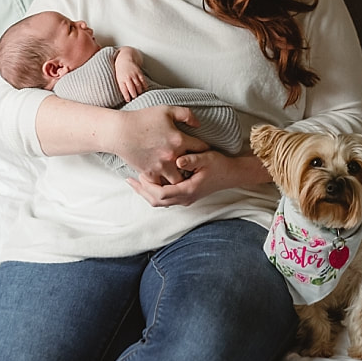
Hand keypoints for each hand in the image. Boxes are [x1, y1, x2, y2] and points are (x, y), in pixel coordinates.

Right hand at [110, 107, 207, 185]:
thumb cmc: (142, 118)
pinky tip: (166, 177)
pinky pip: (161, 184)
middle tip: (195, 166)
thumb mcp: (166, 110)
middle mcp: (172, 156)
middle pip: (192, 169)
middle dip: (195, 167)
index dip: (205, 149)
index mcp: (179, 140)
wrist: (120, 131)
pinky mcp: (149, 173)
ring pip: (178, 180)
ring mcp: (160, 167)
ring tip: (181, 173)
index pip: (201, 148)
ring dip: (180, 177)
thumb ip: (186, 114)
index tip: (204, 150)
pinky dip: (164, 182)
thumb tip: (198, 124)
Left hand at [117, 61, 146, 101]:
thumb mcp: (118, 78)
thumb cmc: (120, 71)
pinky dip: (144, 86)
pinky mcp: (139, 72)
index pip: (124, 90)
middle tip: (135, 98)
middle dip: (134, 95)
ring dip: (139, 91)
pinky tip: (144, 89)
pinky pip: (143, 81)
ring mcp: (134, 75)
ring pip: (138, 86)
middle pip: (132, 89)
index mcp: (121, 80)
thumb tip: (126, 96)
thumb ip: (122, 86)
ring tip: (140, 95)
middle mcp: (127, 77)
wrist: (124, 59)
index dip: (127, 96)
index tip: (128, 100)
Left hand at [128, 150, 270, 206]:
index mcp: (188, 190)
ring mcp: (186, 199)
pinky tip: (149, 183)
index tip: (139, 173)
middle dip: (142, 191)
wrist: (232, 174)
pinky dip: (154, 193)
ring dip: (146, 193)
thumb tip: (178, 160)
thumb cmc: (219, 165)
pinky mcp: (186, 196)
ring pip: (160, 203)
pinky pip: (166, 200)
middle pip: (157, 201)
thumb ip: (192, 159)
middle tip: (130, 179)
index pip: (161, 193)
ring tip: (135, 182)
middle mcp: (185, 198)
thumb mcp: (206, 157)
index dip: (148, 185)